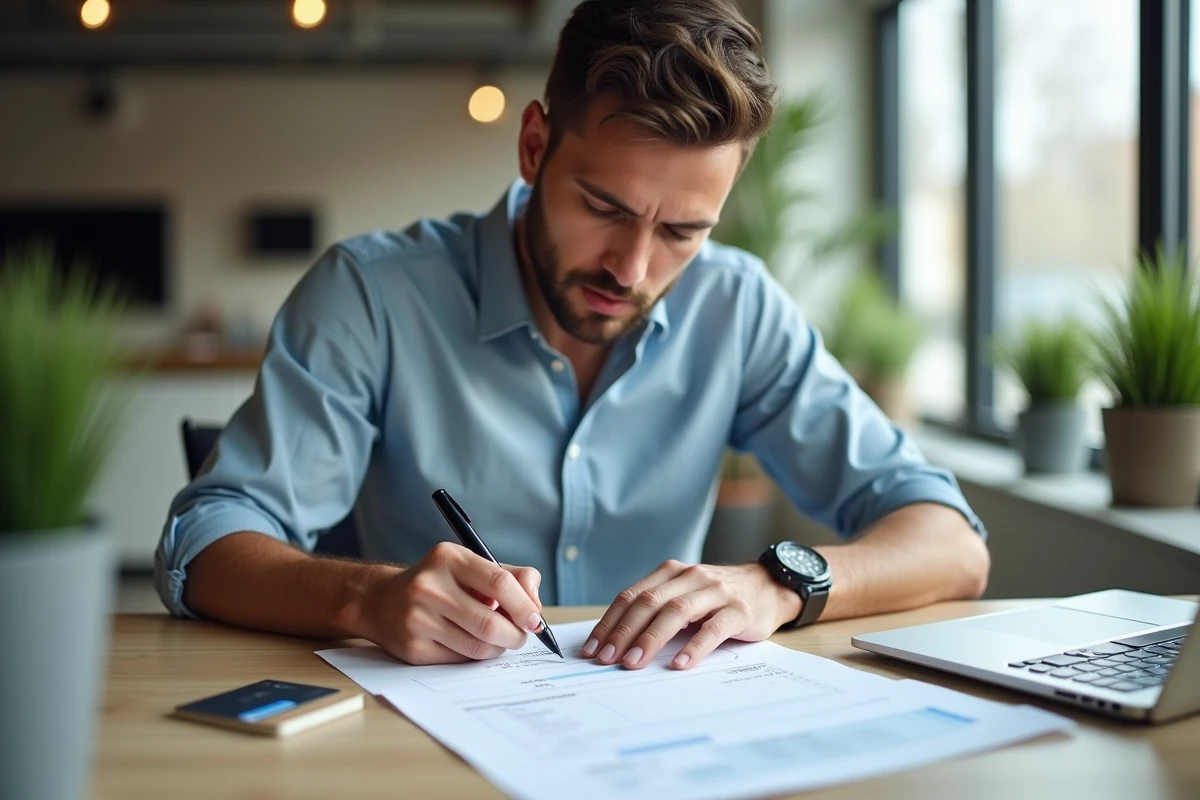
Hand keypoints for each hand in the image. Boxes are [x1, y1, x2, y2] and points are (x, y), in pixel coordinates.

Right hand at [360, 542, 543, 664]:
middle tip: (521, 636)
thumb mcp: (470, 566)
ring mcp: (418, 619)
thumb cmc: (439, 583)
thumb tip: (535, 606)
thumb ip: (511, 577)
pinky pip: (460, 660)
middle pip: (490, 623)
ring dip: (498, 648)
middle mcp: (429, 587)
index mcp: (448, 558)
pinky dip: (475, 656)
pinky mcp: (413, 648)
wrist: (380, 601)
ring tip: (498, 640)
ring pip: (478, 646)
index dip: (525, 605)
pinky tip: (471, 644)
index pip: (499, 583)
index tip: (535, 619)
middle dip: (516, 635)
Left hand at [581, 560, 797, 669]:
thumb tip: (617, 642)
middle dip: (624, 631)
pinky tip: (680, 664)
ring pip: (677, 612)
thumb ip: (658, 609)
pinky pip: (713, 629)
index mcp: (671, 573)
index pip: (632, 596)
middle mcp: (691, 577)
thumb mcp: (686, 595)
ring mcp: (716, 592)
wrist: (769, 588)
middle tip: (607, 658)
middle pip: (649, 602)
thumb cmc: (719, 598)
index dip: (610, 622)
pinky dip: (694, 647)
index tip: (593, 647)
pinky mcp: (739, 610)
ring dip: (651, 638)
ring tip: (634, 662)